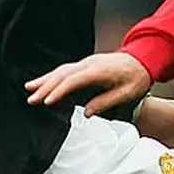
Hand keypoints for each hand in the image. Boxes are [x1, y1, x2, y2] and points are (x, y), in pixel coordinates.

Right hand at [25, 52, 152, 117]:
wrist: (144, 59)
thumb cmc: (137, 77)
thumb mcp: (127, 92)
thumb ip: (106, 101)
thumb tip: (88, 113)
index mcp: (99, 71)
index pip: (74, 80)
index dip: (59, 91)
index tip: (47, 102)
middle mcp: (90, 64)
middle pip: (63, 74)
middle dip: (46, 87)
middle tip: (31, 99)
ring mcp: (86, 62)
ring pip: (61, 70)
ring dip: (45, 80)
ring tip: (29, 89)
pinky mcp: (85, 64)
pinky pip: (65, 69)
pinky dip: (52, 76)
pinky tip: (43, 82)